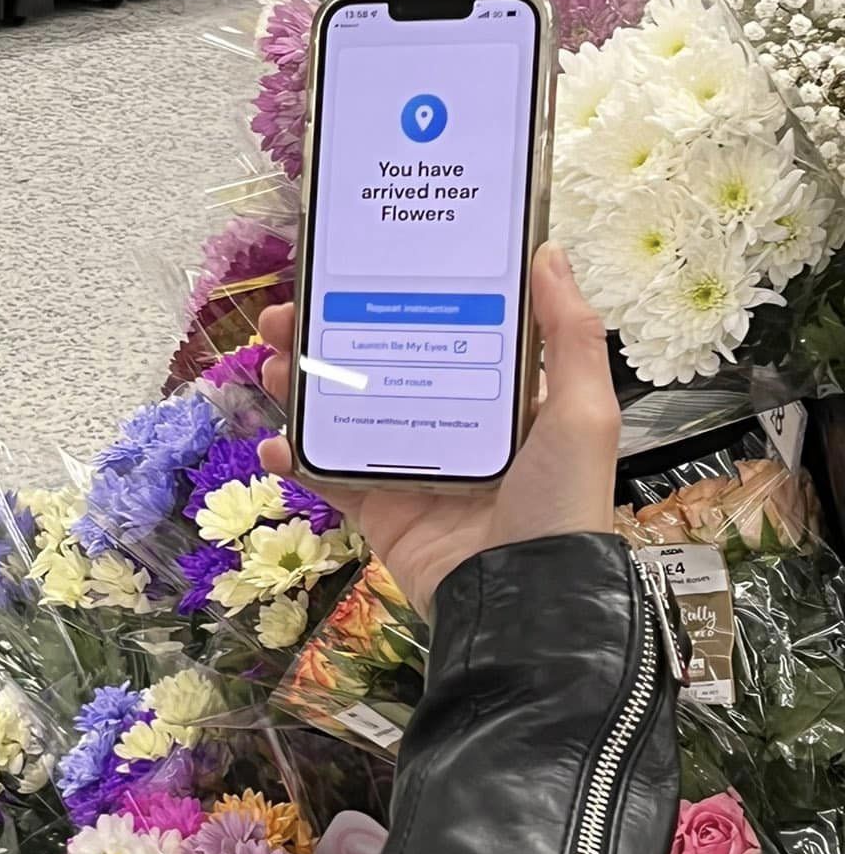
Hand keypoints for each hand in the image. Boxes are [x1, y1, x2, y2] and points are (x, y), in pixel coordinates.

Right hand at [257, 244, 619, 616]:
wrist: (520, 600)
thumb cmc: (559, 503)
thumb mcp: (582, 412)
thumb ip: (567, 334)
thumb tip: (550, 253)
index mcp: (500, 399)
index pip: (442, 330)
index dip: (401, 297)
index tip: (363, 264)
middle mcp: (452, 426)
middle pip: (378, 364)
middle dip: (330, 334)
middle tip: (291, 311)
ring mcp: (411, 467)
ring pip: (344, 412)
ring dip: (302, 384)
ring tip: (273, 361)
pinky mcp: (379, 508)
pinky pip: (328, 475)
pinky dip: (295, 456)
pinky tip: (276, 438)